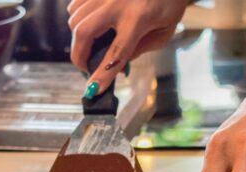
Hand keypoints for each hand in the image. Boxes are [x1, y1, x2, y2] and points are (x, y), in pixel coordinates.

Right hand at [68, 0, 187, 95]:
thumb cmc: (169, 4)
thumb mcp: (163, 32)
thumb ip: (141, 49)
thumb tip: (117, 64)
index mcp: (138, 19)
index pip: (116, 53)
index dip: (102, 74)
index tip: (93, 89)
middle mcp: (117, 3)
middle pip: (83, 33)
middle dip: (78, 56)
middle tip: (85, 68)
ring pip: (75, 18)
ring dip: (78, 38)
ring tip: (89, 46)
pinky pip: (75, 5)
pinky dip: (77, 19)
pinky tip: (90, 25)